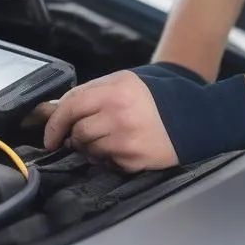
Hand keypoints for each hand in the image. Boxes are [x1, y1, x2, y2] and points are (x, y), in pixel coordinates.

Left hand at [32, 70, 179, 171]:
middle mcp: (119, 114)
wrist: (194, 118)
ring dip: (91, 148)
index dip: (55, 123)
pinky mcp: (133, 159)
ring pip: (89, 150)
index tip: (50, 136)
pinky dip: (108, 158)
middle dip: (76, 137)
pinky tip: (122, 147)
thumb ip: (91, 92)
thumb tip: (56, 110)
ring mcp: (126, 139)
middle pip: (78, 132)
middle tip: (84, 135)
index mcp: (116, 90)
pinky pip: (105, 163)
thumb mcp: (125, 81)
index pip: (71, 106)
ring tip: (109, 138)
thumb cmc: (156, 98)